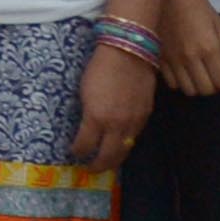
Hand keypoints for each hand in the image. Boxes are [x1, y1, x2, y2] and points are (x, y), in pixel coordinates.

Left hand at [69, 41, 156, 169]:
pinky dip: (126, 144)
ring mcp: (134, 121)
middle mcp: (116, 124)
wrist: (128, 51)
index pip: (84, 146)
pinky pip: (135, 137)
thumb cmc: (100, 67)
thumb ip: (88, 114)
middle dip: (97, 166)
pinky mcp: (146, 114)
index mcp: (96, 118)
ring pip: (124, 150)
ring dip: (114, 159)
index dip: (77, 151)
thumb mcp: (85, 92)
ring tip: (106, 162)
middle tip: (89, 168)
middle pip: (107, 157)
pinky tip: (120, 143)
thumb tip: (86, 128)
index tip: (73, 152)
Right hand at [155, 0, 219, 97]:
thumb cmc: (193, 3)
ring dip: (197, 85)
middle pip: (206, 90)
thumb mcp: (217, 22)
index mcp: (208, 48)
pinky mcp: (159, 60)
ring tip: (198, 73)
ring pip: (188, 91)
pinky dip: (180, 82)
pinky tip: (183, 70)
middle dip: (213, 85)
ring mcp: (172, 61)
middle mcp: (190, 58)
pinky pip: (172, 84)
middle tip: (213, 73)